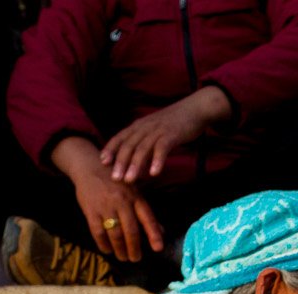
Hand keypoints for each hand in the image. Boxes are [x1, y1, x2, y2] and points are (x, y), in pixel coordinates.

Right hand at [53, 142, 164, 263]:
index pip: (148, 218)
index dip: (154, 234)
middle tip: (135, 259)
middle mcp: (122, 202)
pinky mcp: (90, 210)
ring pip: (115, 233)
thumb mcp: (134, 192)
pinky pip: (98, 231)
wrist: (90, 167)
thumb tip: (161, 232)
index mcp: (136, 198)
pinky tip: (107, 250)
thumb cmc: (116, 183)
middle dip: (134, 248)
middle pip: (131, 230)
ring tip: (123, 257)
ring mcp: (105, 206)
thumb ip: (145, 212)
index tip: (158, 248)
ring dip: (120, 249)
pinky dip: (103, 244)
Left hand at [99, 87, 230, 182]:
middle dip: (121, 162)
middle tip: (115, 178)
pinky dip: (157, 160)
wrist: (194, 109)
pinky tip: (154, 173)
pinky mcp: (171, 134)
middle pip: (129, 145)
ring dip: (135, 165)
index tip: (103, 162)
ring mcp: (157, 130)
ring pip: (142, 148)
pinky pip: (162, 148)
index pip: (120, 137)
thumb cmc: (174, 123)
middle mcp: (144, 127)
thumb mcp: (154, 130)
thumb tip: (137, 162)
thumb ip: (145, 143)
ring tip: (130, 180)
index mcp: (138, 126)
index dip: (110, 149)